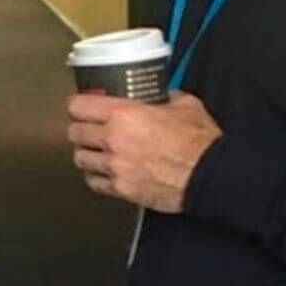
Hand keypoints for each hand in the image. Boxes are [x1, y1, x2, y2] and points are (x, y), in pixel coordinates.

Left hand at [66, 91, 221, 213]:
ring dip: (87, 153)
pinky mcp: (122, 189)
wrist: (211, 176)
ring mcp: (115, 167)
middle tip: (88, 128)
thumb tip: (162, 96)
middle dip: (80, 129)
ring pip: (80, 158)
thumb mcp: (185, 106)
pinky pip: (94, 183)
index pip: (78, 106)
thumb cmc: (201, 143)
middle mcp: (114, 140)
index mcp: (124, 115)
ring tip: (95, 151)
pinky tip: (104, 172)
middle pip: (74, 132)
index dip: (78, 105)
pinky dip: (96, 177)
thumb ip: (166, 97)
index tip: (80, 106)